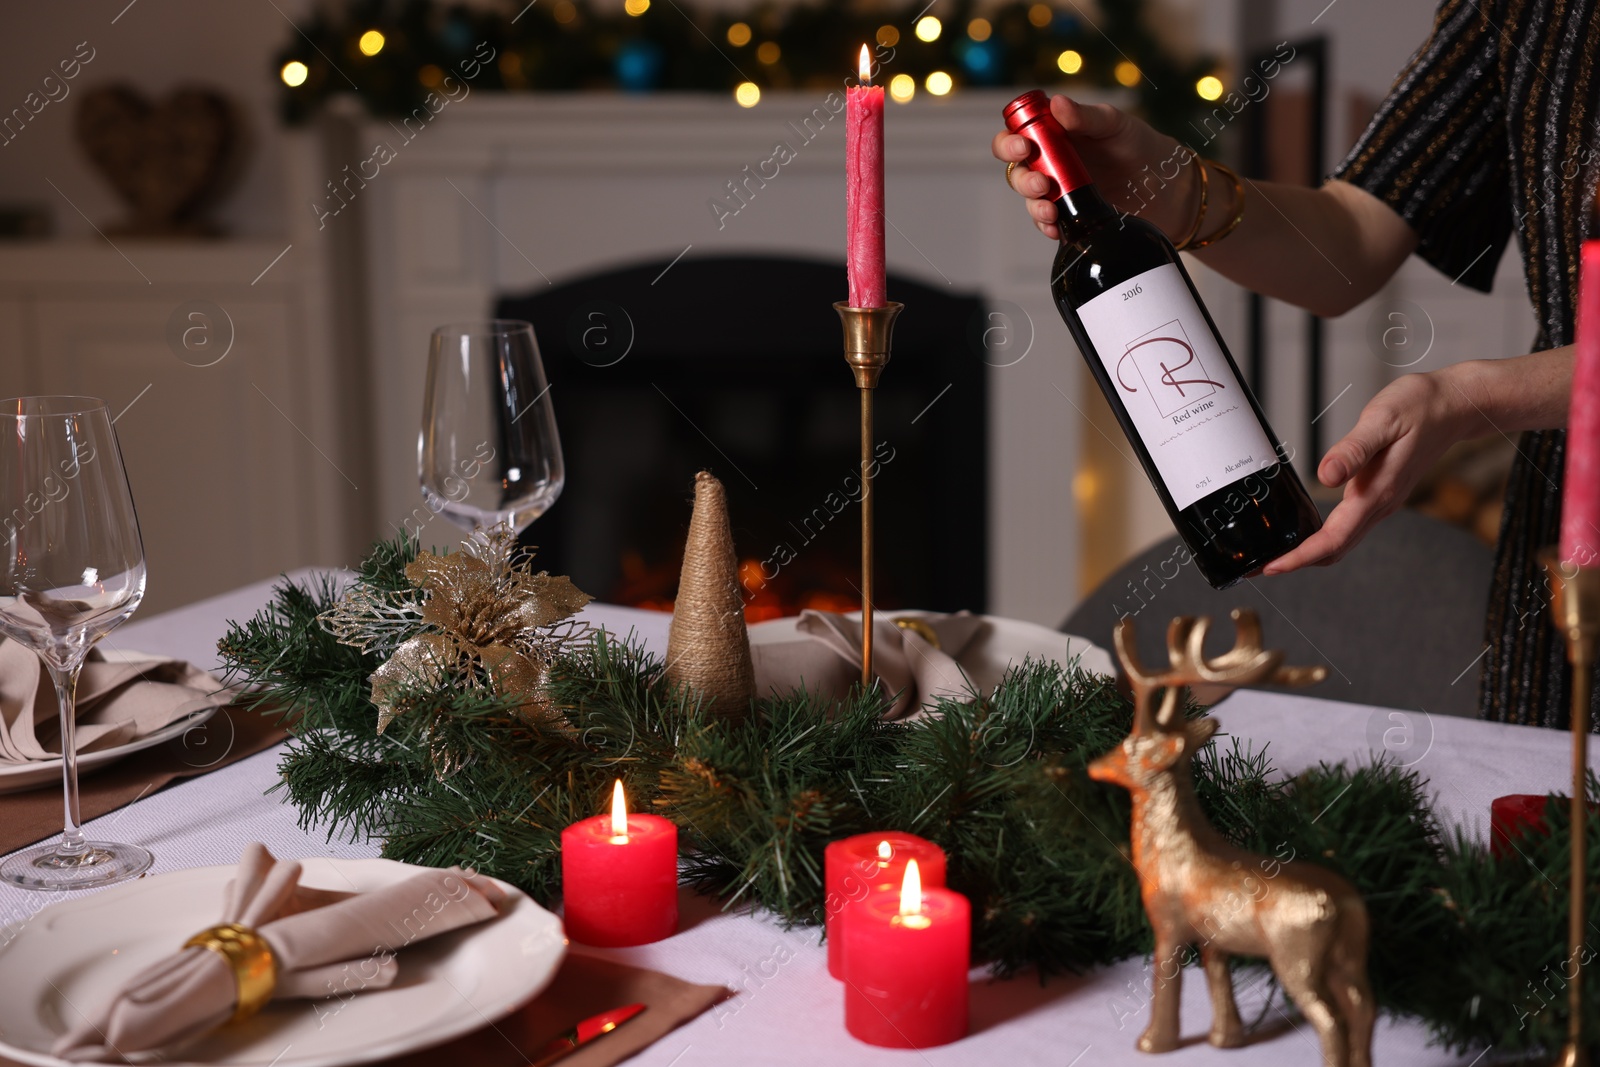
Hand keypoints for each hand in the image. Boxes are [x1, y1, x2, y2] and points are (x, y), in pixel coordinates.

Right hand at [990, 94, 1197, 240]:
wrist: (1167, 184)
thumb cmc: (1139, 145)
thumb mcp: (1115, 124)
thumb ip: (1086, 116)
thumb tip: (1057, 104)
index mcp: (1055, 135)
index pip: (1018, 136)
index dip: (1009, 142)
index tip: (1023, 147)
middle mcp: (1052, 164)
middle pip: (1018, 171)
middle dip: (1023, 179)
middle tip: (1042, 183)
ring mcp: (1060, 191)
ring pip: (1030, 200)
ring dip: (1034, 205)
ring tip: (1051, 209)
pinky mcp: (1072, 216)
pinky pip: (1048, 224)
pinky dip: (1047, 226)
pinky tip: (1055, 226)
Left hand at [1262, 369, 1474, 574]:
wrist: (1454, 405)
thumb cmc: (1419, 408)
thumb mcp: (1382, 420)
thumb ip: (1353, 450)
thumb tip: (1326, 475)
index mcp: (1376, 492)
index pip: (1333, 539)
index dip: (1300, 557)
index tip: (1271, 567)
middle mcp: (1380, 503)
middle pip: (1335, 549)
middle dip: (1297, 562)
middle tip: (1259, 568)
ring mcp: (1383, 501)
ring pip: (1342, 542)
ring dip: (1309, 554)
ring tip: (1275, 555)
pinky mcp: (1382, 493)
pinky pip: (1350, 527)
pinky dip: (1324, 538)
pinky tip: (1306, 532)